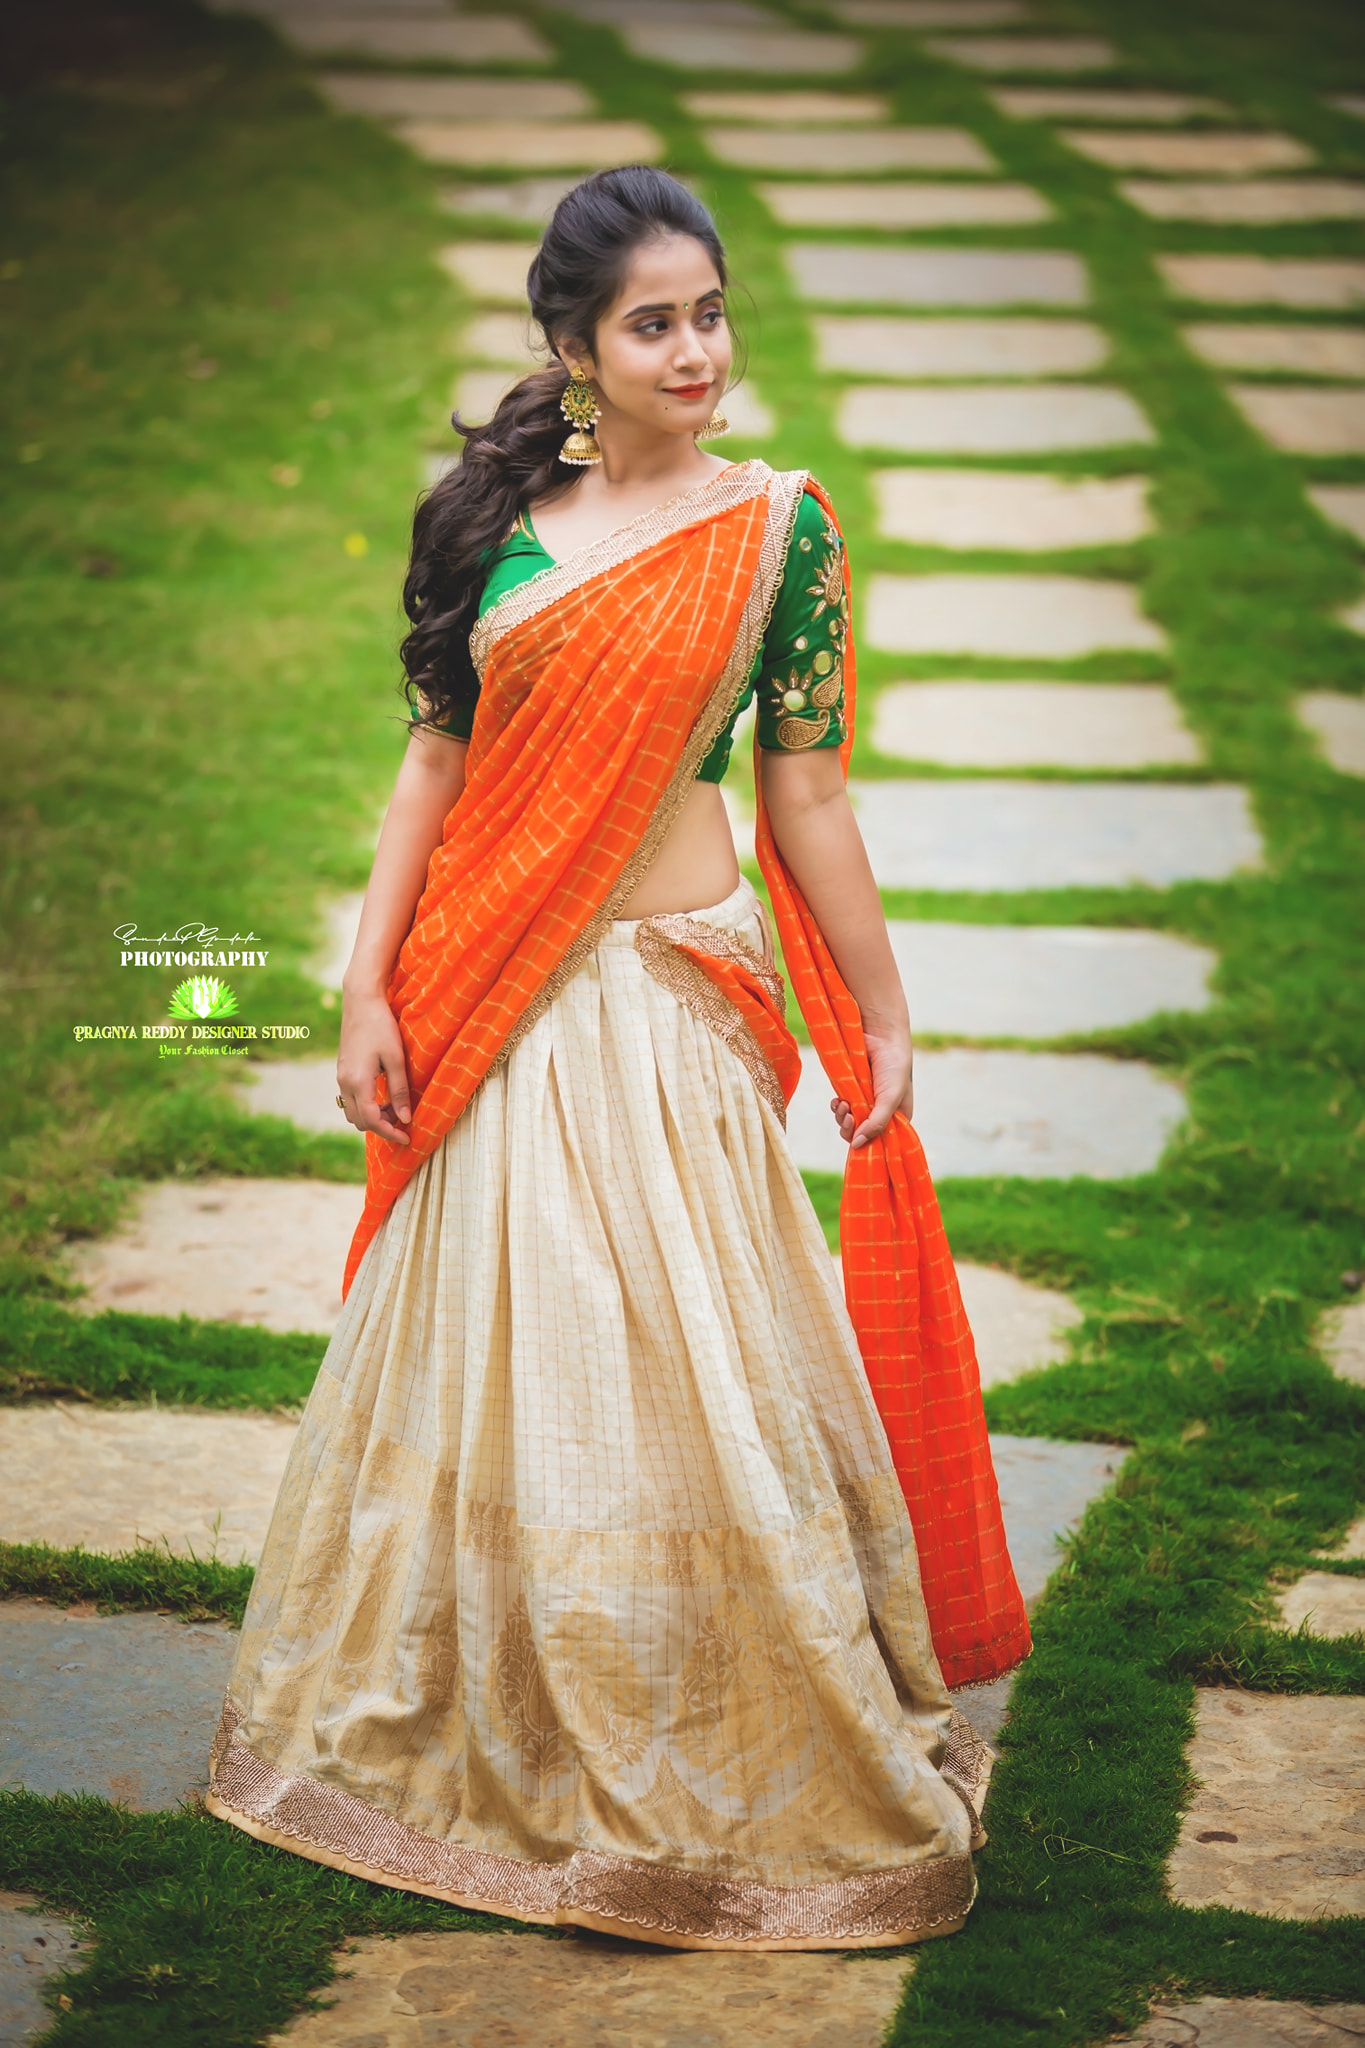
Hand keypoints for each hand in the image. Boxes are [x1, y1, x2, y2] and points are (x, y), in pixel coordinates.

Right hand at [337, 991, 411, 1145]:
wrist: (361, 1001)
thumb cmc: (381, 1026)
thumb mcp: (396, 1059)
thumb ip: (399, 1090)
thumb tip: (406, 1118)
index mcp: (358, 1082)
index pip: (372, 1121)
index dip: (390, 1133)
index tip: (407, 1138)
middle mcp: (345, 1083)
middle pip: (360, 1121)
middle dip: (381, 1126)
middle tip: (404, 1119)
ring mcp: (341, 1077)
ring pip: (353, 1112)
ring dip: (373, 1116)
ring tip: (395, 1107)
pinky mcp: (343, 1071)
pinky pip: (351, 1099)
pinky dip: (366, 1105)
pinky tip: (383, 1095)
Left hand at [831, 1028, 912, 1151]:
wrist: (880, 1035)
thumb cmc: (894, 1066)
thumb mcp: (890, 1098)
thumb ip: (876, 1123)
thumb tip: (856, 1145)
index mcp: (898, 1117)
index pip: (883, 1142)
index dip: (869, 1145)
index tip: (858, 1142)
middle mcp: (881, 1112)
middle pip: (863, 1135)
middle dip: (852, 1130)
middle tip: (849, 1119)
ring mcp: (865, 1102)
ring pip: (850, 1123)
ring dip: (843, 1118)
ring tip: (843, 1104)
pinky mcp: (851, 1091)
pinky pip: (841, 1108)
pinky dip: (837, 1107)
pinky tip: (837, 1100)